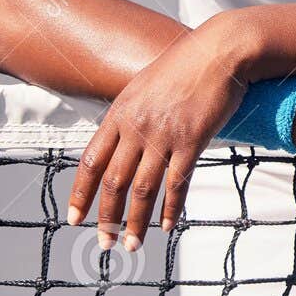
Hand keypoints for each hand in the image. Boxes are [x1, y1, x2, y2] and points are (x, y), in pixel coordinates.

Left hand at [67, 12, 258, 248]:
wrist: (221, 50)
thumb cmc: (187, 63)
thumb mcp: (145, 84)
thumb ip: (130, 113)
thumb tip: (120, 137)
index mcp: (120, 113)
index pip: (90, 162)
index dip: (80, 195)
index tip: (74, 219)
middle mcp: (136, 127)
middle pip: (113, 182)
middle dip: (106, 218)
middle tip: (105, 244)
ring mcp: (163, 134)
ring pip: (142, 189)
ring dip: (135, 222)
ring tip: (132, 245)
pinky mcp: (192, 140)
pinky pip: (176, 183)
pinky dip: (170, 209)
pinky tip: (166, 226)